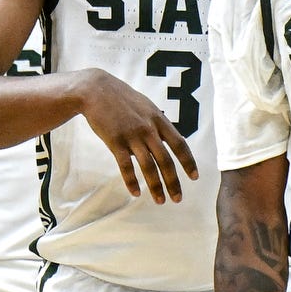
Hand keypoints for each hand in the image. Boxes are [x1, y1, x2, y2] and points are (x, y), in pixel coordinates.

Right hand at [74, 70, 195, 202]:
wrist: (96, 90)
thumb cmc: (122, 98)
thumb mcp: (146, 106)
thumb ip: (157, 123)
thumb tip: (167, 139)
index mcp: (159, 120)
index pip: (179, 144)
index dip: (188, 162)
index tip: (194, 177)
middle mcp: (148, 129)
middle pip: (166, 160)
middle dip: (173, 182)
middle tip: (178, 199)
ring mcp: (132, 136)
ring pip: (148, 166)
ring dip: (156, 186)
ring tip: (160, 201)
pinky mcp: (115, 142)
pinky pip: (126, 166)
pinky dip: (131, 181)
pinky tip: (136, 193)